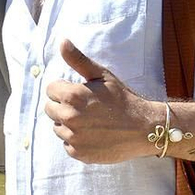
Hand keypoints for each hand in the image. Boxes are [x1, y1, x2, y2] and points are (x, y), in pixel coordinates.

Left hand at [43, 39, 160, 162]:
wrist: (144, 128)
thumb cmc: (123, 99)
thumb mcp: (102, 75)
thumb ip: (78, 59)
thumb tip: (61, 41)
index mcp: (71, 96)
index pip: (50, 90)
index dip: (65, 90)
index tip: (81, 93)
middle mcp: (68, 117)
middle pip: (49, 109)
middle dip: (63, 106)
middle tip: (86, 108)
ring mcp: (73, 138)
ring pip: (57, 127)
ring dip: (68, 124)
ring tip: (91, 121)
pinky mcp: (78, 153)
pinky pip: (66, 144)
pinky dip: (76, 140)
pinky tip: (93, 134)